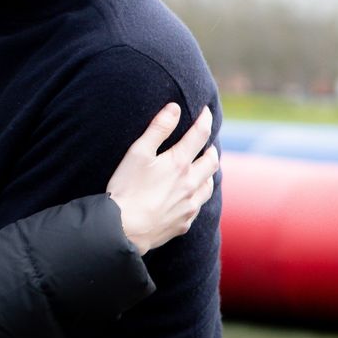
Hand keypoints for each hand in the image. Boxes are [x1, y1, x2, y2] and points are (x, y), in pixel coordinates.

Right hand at [107, 104, 217, 255]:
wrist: (125, 229)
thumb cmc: (127, 188)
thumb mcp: (138, 153)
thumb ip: (158, 129)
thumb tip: (174, 108)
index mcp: (179, 163)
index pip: (199, 135)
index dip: (204, 120)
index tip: (206, 112)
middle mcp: (191, 184)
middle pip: (212, 161)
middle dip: (211, 148)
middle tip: (206, 143)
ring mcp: (189, 205)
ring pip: (209, 185)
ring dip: (208, 173)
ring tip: (202, 168)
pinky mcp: (183, 223)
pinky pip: (198, 207)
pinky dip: (198, 196)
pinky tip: (189, 196)